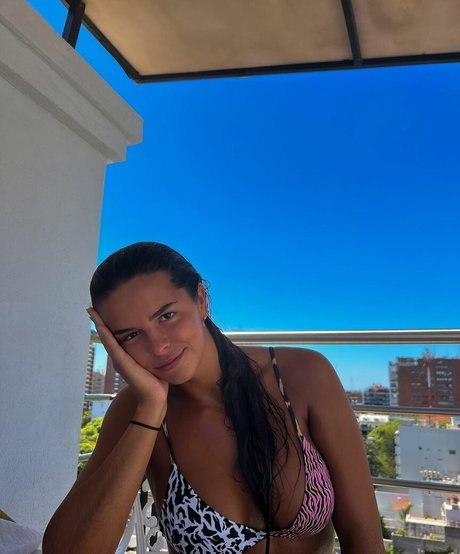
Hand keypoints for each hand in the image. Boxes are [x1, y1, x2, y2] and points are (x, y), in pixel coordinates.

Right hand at [87, 307, 167, 422]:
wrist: (155, 398)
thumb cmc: (155, 380)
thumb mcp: (151, 360)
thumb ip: (149, 351)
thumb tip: (155, 340)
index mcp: (125, 356)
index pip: (115, 336)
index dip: (107, 323)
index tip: (101, 310)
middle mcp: (119, 357)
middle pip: (107, 335)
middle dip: (99, 321)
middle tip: (91, 307)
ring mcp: (119, 361)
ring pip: (107, 339)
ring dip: (99, 324)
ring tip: (92, 312)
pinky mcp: (124, 364)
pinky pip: (113, 347)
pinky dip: (107, 336)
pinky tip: (101, 326)